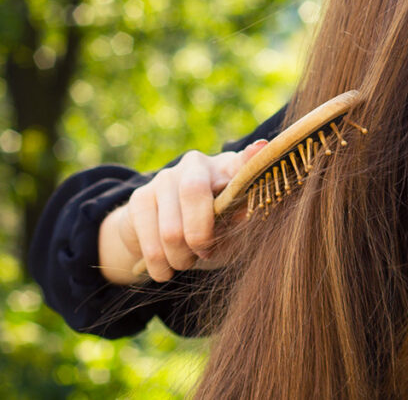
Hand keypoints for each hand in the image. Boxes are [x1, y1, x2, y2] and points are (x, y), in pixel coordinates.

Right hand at [98, 139, 267, 283]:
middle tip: (203, 254)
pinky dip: (159, 265)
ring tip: (186, 261)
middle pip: (194, 192)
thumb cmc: (213, 232)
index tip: (259, 149)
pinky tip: (165, 267)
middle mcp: (197, 164)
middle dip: (199, 237)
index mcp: (230, 169)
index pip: (240, 160)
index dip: (249, 157)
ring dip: (180, 258)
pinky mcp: (140, 196)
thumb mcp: (233, 230)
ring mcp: (165, 176)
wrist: (166, 239)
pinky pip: (149, 241)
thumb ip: (241, 221)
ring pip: (170, 229)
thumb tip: (246, 210)